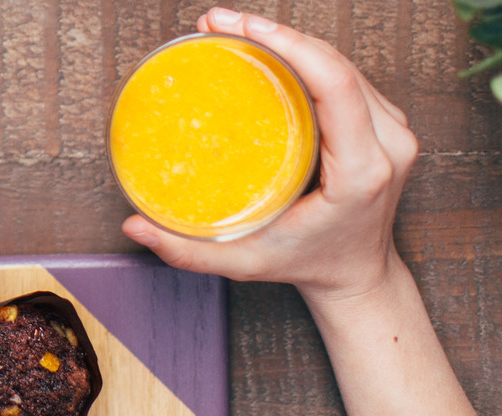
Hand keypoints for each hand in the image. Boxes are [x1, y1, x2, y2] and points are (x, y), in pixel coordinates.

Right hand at [122, 7, 417, 302]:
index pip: (334, 86)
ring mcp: (393, 130)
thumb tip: (135, 226)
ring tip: (237, 32)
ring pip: (342, 63)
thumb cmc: (307, 267)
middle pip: (336, 63)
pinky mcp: (386, 124)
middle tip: (219, 24)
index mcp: (362, 172)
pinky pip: (347, 77)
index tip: (241, 28)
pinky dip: (308, 57)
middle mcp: (388, 144)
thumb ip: (187, 253)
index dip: (289, 45)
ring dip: (291, 41)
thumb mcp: (244, 263)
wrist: (356, 276)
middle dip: (276, 35)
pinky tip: (270, 51)